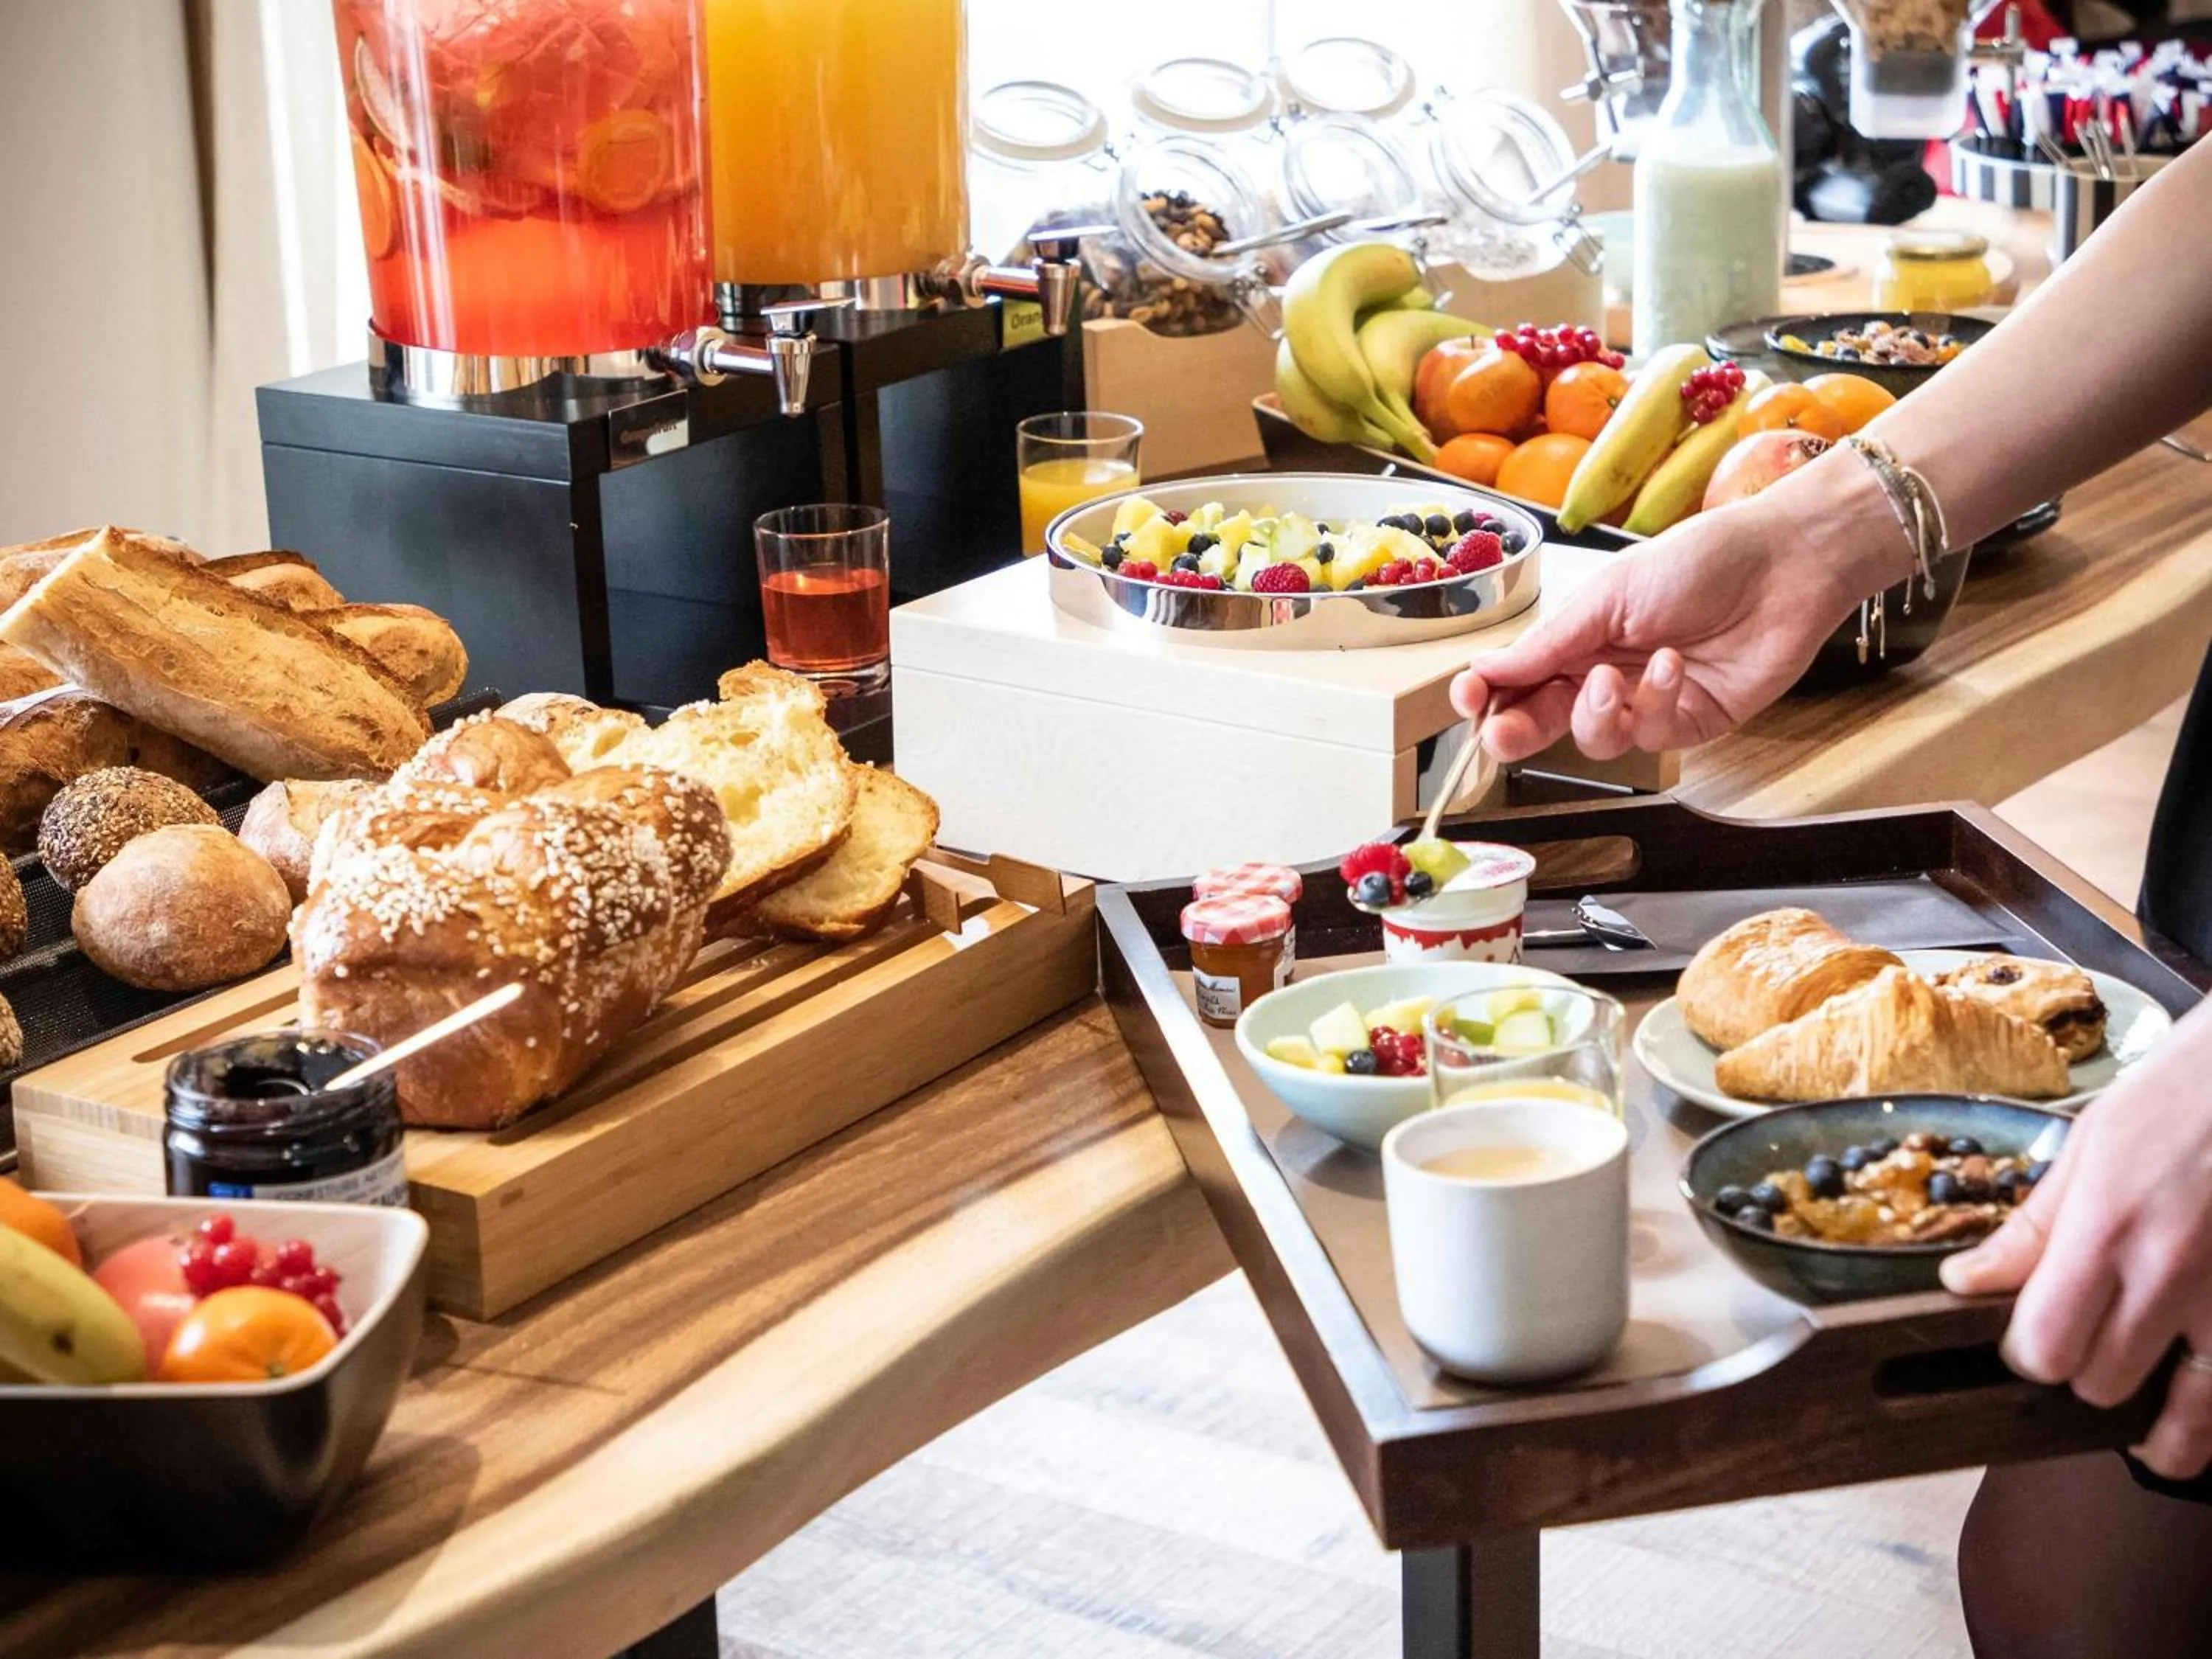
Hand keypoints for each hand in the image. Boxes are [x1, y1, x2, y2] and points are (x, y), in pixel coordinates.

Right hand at [1449, 491, 1876, 764]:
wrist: (1783, 564)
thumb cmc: (1698, 561)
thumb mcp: (1607, 596)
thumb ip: (1547, 643)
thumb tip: (1482, 670)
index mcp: (1577, 637)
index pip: (1517, 680)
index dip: (1488, 695)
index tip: (1467, 695)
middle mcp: (1605, 673)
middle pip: (1543, 721)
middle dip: (1516, 731)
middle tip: (1501, 734)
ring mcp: (1647, 702)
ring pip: (1594, 740)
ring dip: (1594, 713)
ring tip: (1613, 678)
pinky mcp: (1690, 722)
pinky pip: (1651, 734)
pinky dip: (1655, 701)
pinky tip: (1674, 664)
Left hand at [1942, 999, 2211, 1478]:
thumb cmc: (2185, 1096)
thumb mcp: (2091, 1144)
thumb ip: (2031, 1226)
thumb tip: (1965, 1280)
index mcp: (2107, 1230)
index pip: (2043, 1345)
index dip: (2023, 1350)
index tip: (2022, 1331)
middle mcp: (2170, 1277)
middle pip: (2100, 1386)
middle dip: (2079, 1371)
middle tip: (2081, 1340)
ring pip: (2184, 1419)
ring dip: (2151, 1416)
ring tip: (2137, 1410)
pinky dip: (2209, 1416)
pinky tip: (2190, 1409)